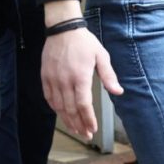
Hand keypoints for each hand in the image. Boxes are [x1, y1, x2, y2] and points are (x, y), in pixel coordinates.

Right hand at [41, 18, 122, 140]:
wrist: (63, 29)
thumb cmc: (84, 42)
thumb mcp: (101, 56)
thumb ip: (109, 76)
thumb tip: (118, 92)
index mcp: (80, 76)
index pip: (83, 104)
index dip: (87, 119)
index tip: (92, 129)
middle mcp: (65, 80)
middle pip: (70, 109)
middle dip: (78, 124)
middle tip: (85, 134)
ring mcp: (53, 79)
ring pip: (58, 106)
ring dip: (66, 120)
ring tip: (75, 129)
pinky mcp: (45, 76)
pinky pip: (49, 97)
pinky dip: (55, 108)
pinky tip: (61, 114)